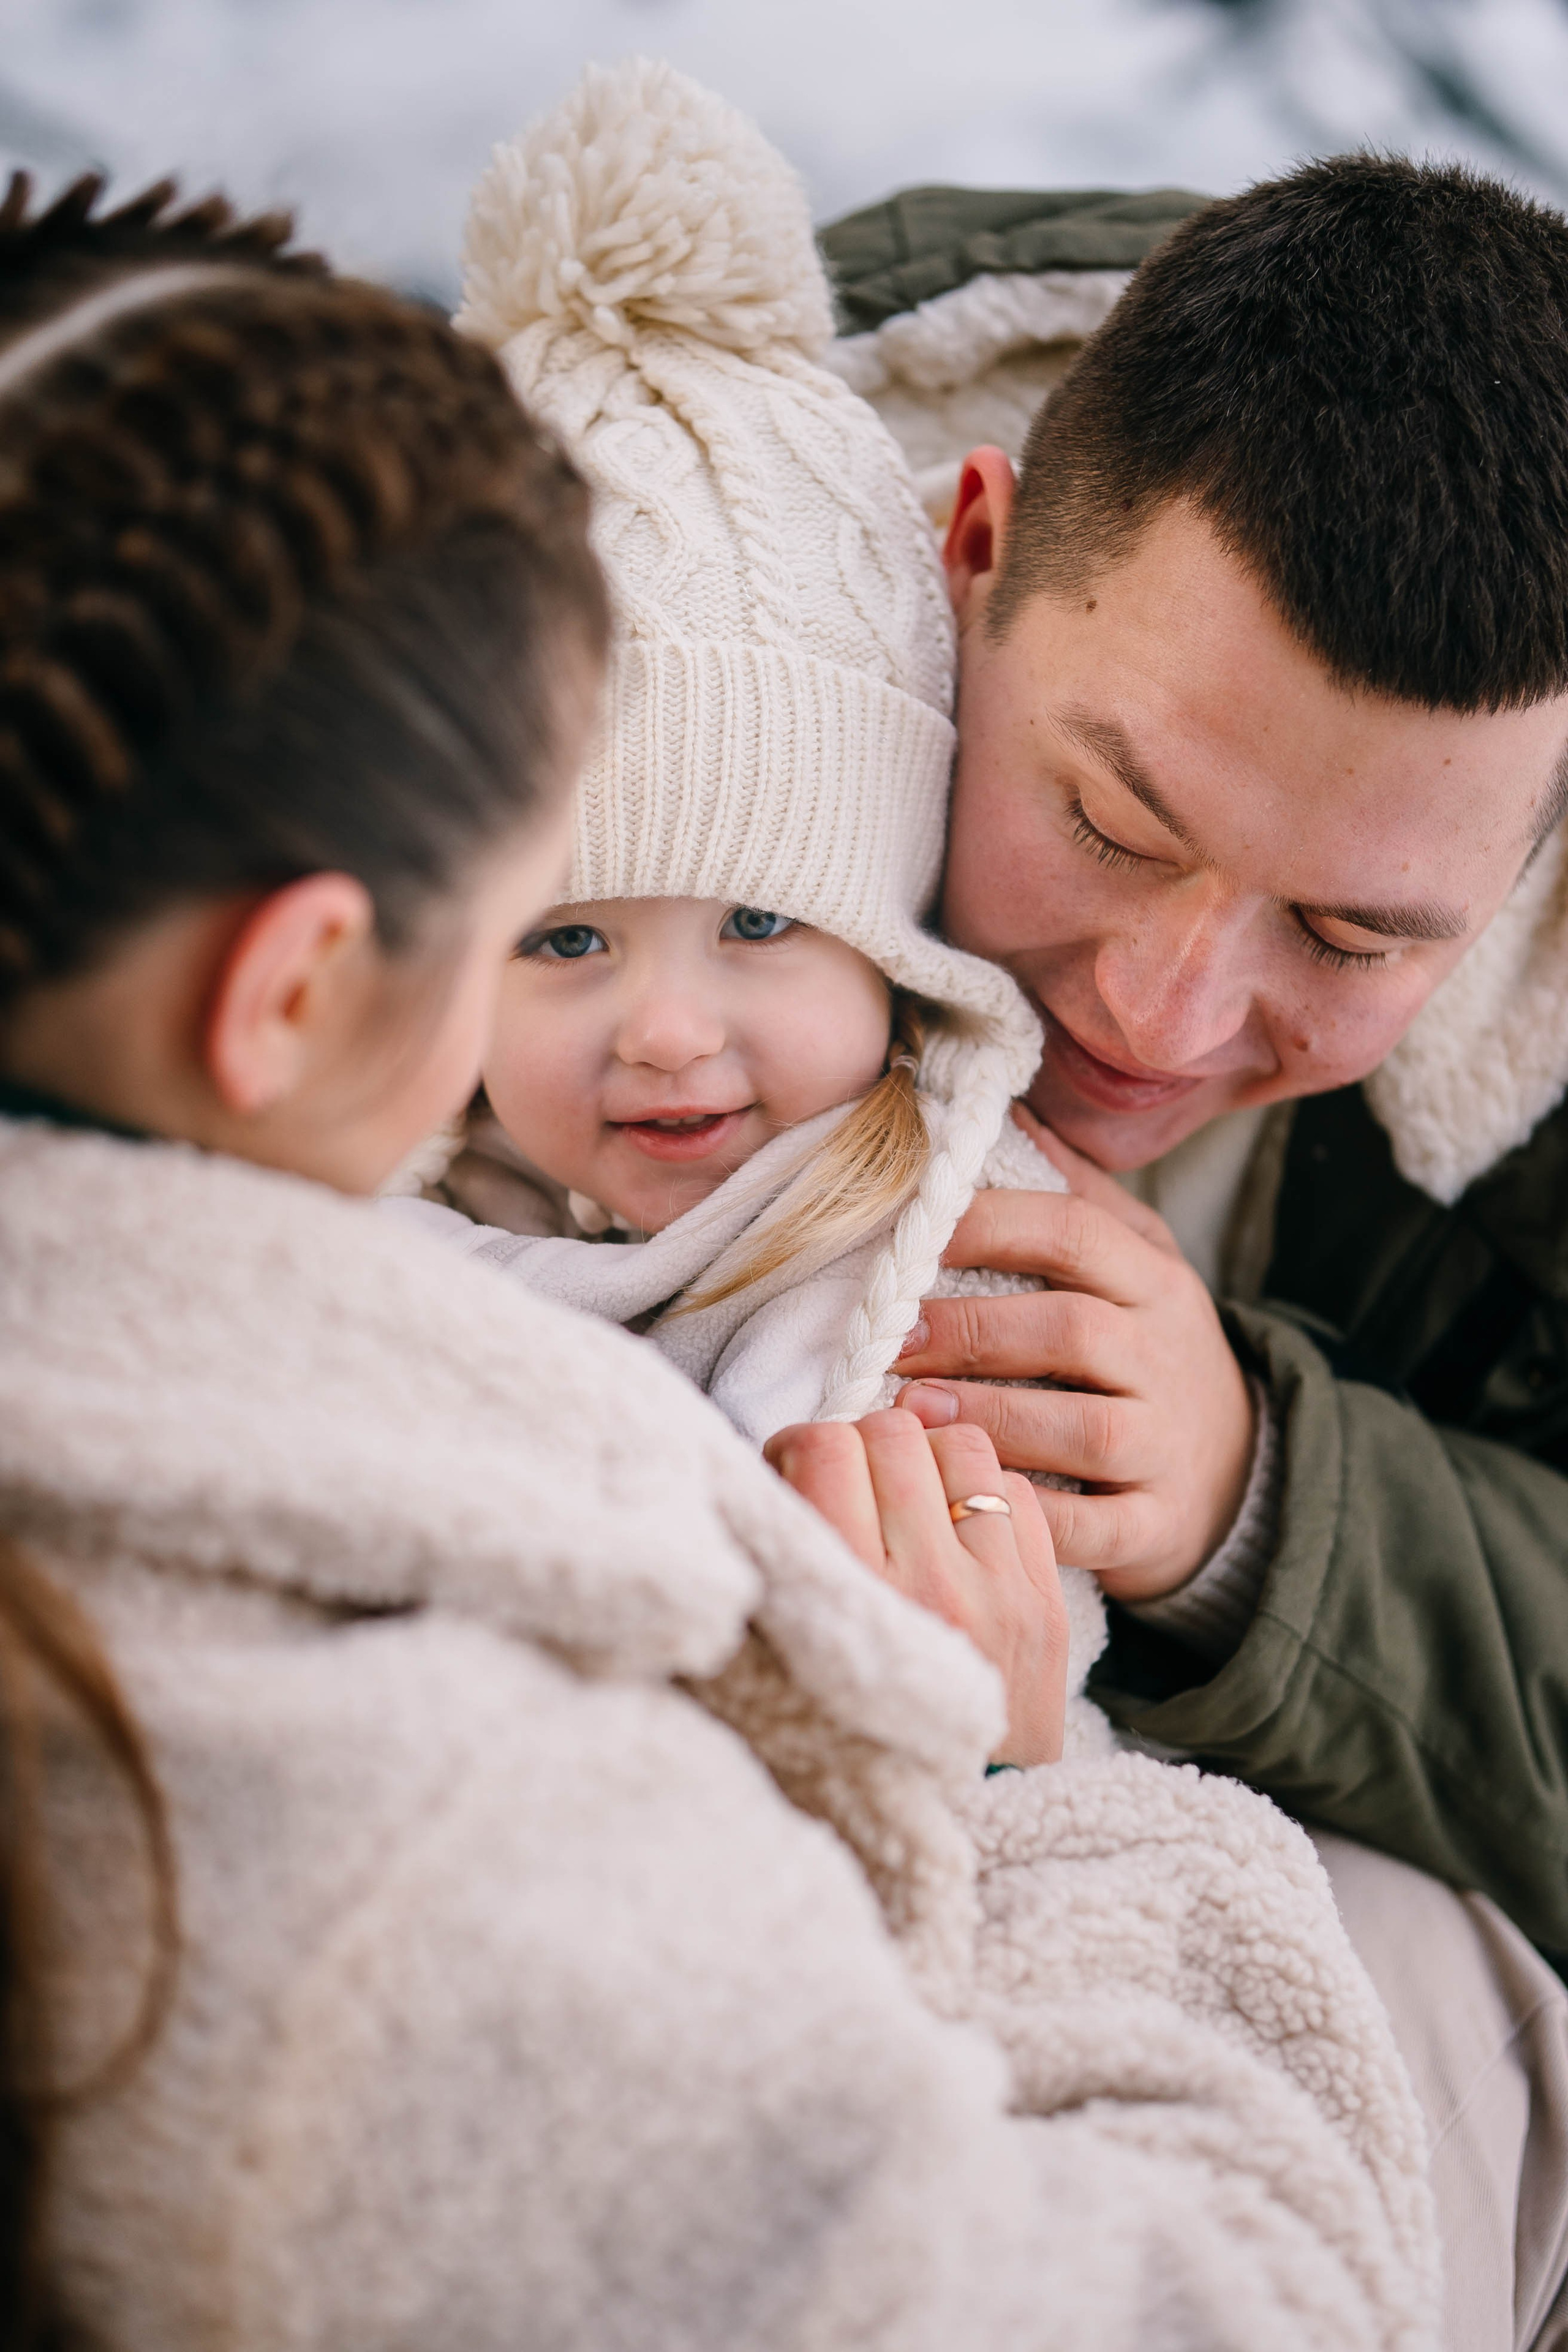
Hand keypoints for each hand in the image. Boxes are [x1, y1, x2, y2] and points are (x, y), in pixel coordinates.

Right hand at [764, 1408, 1067, 1765]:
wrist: (953, 1818)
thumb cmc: (847, 1734)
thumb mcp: (781, 1657)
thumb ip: (775, 1559)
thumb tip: (767, 1464)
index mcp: (853, 1599)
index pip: (825, 1448)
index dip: (804, 1446)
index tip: (800, 1473)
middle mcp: (931, 1588)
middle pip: (892, 1435)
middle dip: (864, 1446)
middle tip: (855, 1484)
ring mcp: (1000, 1592)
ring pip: (963, 1446)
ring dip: (930, 1458)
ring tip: (913, 1498)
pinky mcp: (1046, 1602)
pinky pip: (1019, 1489)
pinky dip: (984, 1493)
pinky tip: (960, 1529)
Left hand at [893, 1108, 1254, 1602]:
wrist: (1237, 1475)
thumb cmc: (1150, 1355)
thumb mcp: (1137, 1263)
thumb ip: (1076, 1194)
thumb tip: (1003, 1111)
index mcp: (1152, 1281)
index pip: (1074, 1233)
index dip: (989, 1227)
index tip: (912, 1235)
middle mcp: (1165, 1357)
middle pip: (1072, 1329)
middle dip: (973, 1330)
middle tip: (892, 1336)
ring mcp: (1165, 1445)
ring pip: (1084, 1430)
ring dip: (991, 1418)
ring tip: (912, 1412)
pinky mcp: (1156, 1525)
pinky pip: (1094, 1528)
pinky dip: (1030, 1520)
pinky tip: (964, 1502)